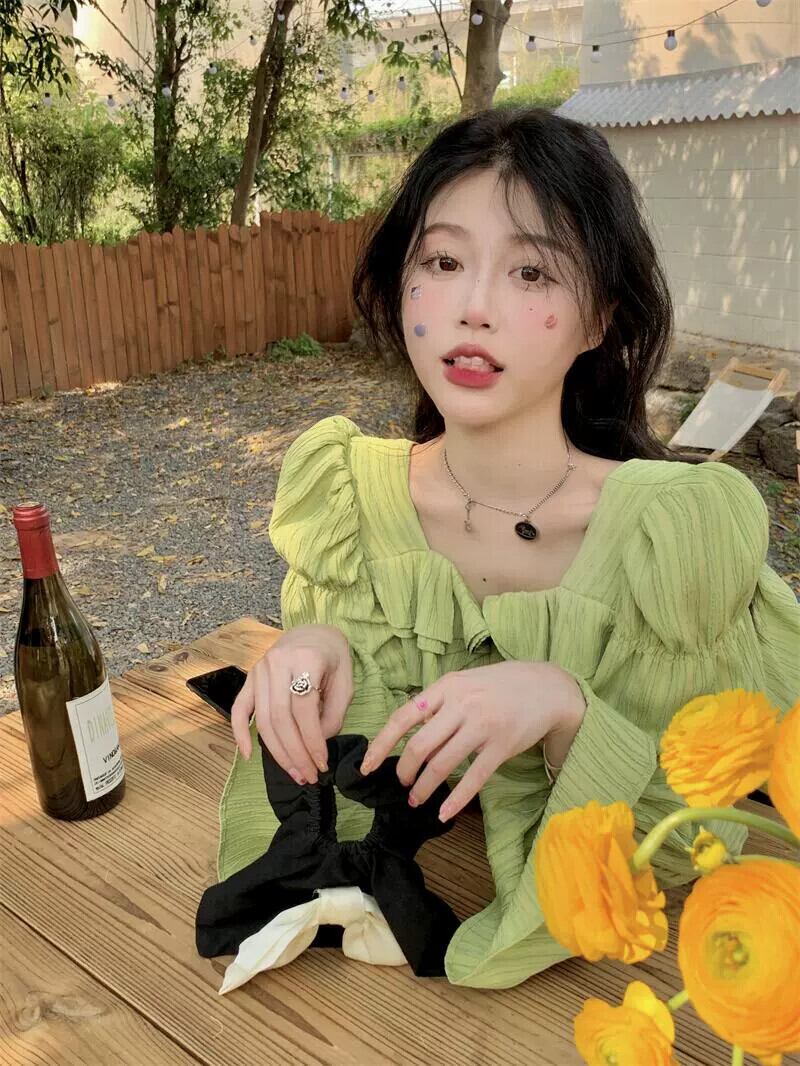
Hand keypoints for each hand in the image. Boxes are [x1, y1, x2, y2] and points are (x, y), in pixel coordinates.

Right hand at [230, 624, 353, 783]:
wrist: (313, 633)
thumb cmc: (332, 658)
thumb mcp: (345, 682)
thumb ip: (334, 713)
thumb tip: (318, 745)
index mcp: (306, 658)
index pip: (305, 709)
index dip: (313, 740)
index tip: (322, 763)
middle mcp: (278, 662)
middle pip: (281, 717)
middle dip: (295, 752)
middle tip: (308, 775)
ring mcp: (260, 669)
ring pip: (263, 718)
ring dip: (277, 752)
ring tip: (293, 772)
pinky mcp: (250, 677)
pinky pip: (239, 708)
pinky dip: (240, 733)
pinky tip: (248, 755)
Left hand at [359, 662, 585, 820]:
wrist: (547, 688)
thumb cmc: (500, 686)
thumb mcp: (464, 682)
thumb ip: (438, 703)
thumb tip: (411, 731)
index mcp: (446, 687)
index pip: (403, 717)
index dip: (381, 744)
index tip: (367, 765)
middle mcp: (462, 704)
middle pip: (419, 745)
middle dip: (404, 770)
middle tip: (402, 783)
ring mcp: (482, 726)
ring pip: (442, 764)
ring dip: (425, 788)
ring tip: (416, 799)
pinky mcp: (501, 747)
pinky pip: (473, 778)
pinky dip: (455, 799)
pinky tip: (444, 813)